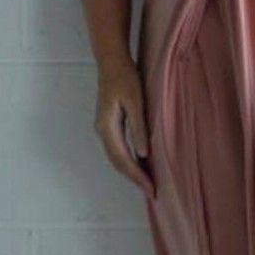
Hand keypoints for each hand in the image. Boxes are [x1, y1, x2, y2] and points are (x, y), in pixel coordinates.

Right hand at [94, 54, 155, 199]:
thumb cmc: (125, 77)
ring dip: (131, 172)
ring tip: (147, 183)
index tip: (151, 189)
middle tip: (152, 193)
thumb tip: (143, 153)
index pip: (123, 159)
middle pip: (118, 163)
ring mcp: (104, 129)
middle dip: (134, 178)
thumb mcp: (136, 101)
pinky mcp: (109, 125)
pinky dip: (128, 161)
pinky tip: (140, 165)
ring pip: (117, 158)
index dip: (137, 176)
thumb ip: (139, 127)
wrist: (111, 61)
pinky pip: (118, 149)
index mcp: (107, 127)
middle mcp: (102, 131)